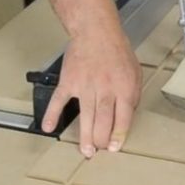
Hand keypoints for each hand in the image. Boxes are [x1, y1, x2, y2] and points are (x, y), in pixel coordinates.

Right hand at [42, 26, 141, 157]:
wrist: (96, 32)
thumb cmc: (117, 52)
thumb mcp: (135, 73)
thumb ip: (132, 95)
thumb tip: (127, 116)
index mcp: (124, 87)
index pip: (123, 117)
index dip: (118, 135)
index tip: (114, 147)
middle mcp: (105, 89)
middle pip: (103, 120)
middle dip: (101, 139)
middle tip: (98, 152)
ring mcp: (85, 86)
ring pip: (86, 115)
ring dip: (85, 135)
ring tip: (85, 150)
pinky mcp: (69, 81)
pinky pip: (59, 100)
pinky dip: (52, 114)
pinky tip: (49, 127)